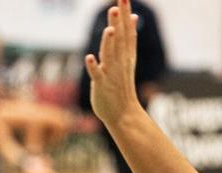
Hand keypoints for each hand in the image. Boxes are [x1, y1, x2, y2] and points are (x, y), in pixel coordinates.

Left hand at [85, 0, 142, 126]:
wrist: (123, 113)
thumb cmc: (122, 84)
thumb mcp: (128, 58)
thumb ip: (129, 37)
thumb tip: (133, 17)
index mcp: (126, 54)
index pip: (127, 31)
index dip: (125, 15)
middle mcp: (120, 62)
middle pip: (119, 40)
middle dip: (118, 23)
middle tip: (118, 5)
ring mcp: (111, 74)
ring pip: (110, 56)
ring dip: (109, 43)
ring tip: (110, 29)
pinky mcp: (101, 86)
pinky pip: (97, 75)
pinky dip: (94, 67)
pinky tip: (89, 58)